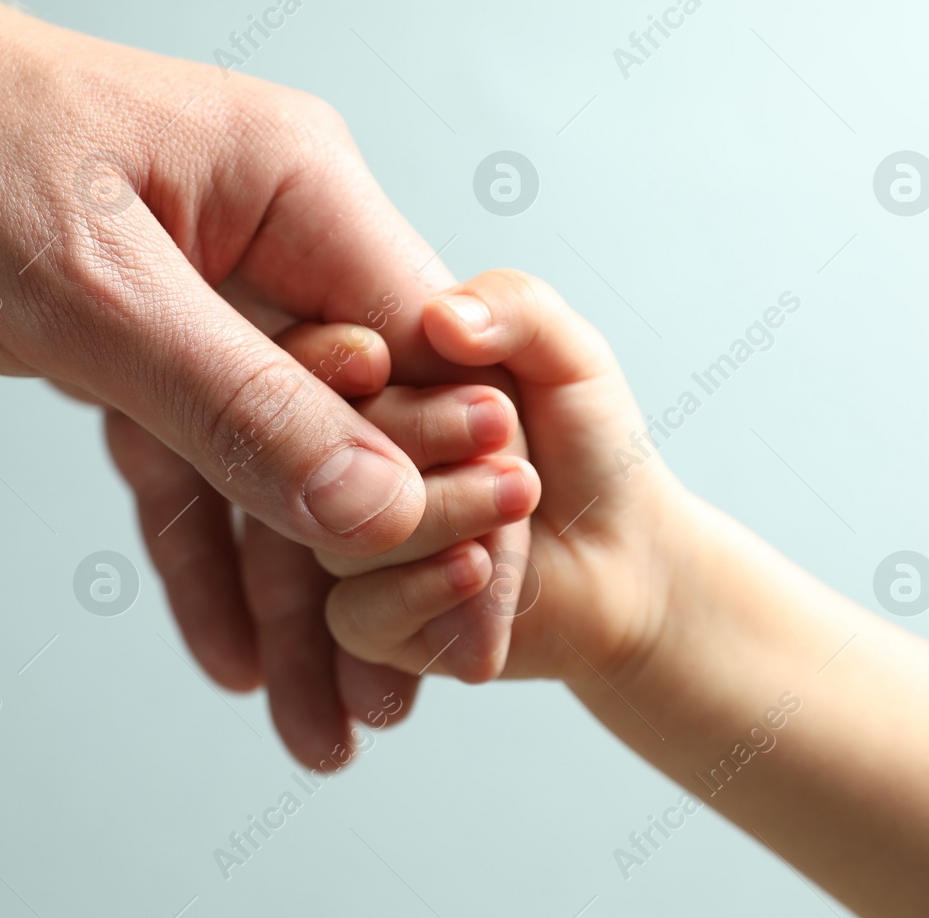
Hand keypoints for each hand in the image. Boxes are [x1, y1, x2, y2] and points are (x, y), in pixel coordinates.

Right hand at [325, 269, 690, 684]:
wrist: (625, 551)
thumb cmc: (584, 444)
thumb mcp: (567, 353)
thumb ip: (514, 307)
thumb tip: (443, 317)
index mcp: (367, 385)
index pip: (304, 362)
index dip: (334, 363)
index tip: (382, 364)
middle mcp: (340, 463)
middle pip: (318, 451)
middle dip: (418, 437)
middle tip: (503, 432)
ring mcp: (344, 542)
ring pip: (339, 537)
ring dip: (442, 515)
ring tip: (518, 498)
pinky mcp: (369, 620)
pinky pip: (356, 614)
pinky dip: (425, 590)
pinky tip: (479, 567)